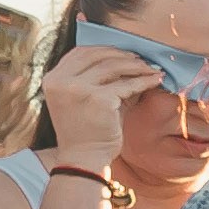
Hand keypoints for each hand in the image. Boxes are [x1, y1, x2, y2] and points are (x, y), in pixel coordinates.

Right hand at [32, 39, 170, 162]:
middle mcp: (61, 81)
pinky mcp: (98, 99)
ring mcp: (78, 88)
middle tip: (142, 60)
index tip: (124, 53)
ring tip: (151, 69)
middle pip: (98, 56)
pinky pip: (127, 85)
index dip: (104, 50)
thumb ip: (102, 80)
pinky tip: (155, 80)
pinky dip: (144, 81)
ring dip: (136, 66)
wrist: (84, 159)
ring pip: (113, 67)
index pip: (80, 53)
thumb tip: (130, 62)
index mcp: (53, 79)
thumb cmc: (88, 132)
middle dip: (123, 55)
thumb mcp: (87, 99)